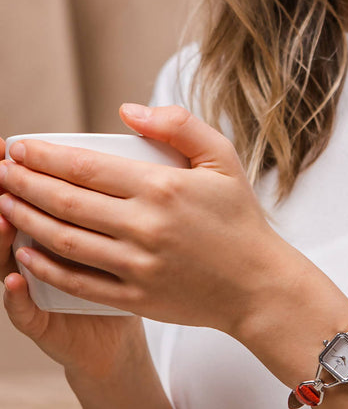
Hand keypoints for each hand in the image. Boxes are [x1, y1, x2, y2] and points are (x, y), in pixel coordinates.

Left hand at [0, 106, 301, 338]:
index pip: (84, 166)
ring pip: (65, 240)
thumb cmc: (241, 222)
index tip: (18, 147)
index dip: (43, 156)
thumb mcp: (222, 160)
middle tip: (1, 172)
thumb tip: (127, 111)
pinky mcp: (138, 296)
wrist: (260, 286)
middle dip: (23, 183)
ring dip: (26, 220)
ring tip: (4, 204)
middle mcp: (146, 226)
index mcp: (162, 188)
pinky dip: (47, 267)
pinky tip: (27, 252)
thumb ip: (179, 125)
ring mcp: (139, 265)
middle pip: (66, 201)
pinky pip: (80, 281)